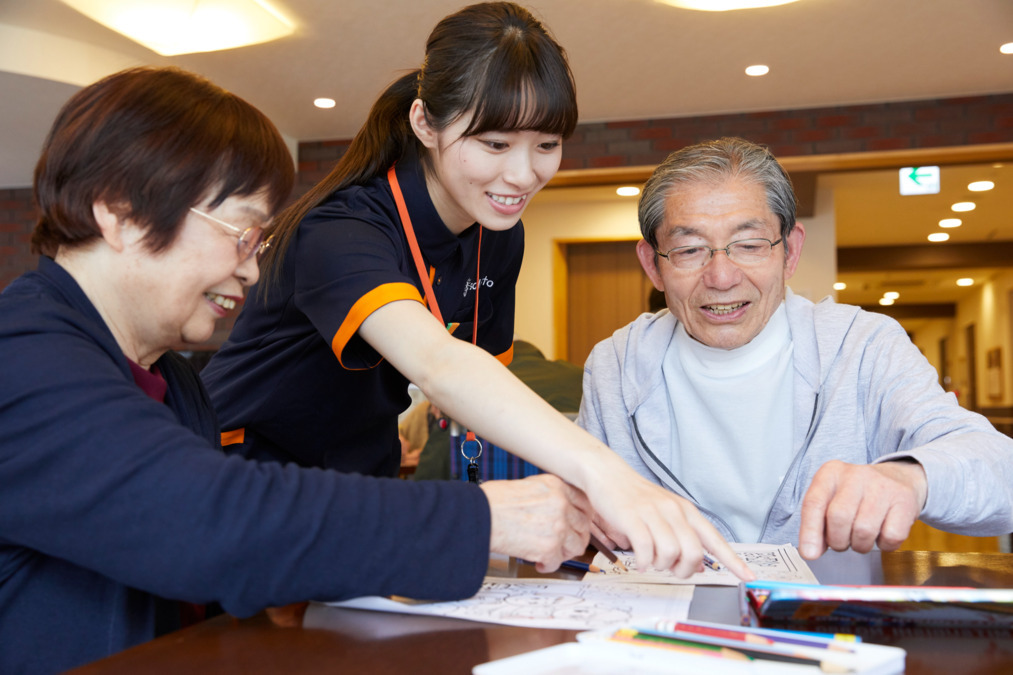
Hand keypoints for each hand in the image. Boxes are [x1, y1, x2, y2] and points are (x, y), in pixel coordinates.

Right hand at [481, 474, 591, 572]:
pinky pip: (558, 562)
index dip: (582, 516)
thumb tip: (558, 510)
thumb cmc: (494, 501)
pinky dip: (548, 565)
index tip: (578, 523)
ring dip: (564, 552)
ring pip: (577, 545)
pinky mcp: (549, 548)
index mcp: (556, 486)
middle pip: (583, 526)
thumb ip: (549, 496)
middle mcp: (561, 504)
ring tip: (551, 553)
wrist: (480, 515)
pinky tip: (539, 562)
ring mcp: (558, 527)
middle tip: (564, 542)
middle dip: (574, 536)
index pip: (584, 502)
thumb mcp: (527, 485)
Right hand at [586, 468, 753, 580]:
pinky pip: (646, 550)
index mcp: (686, 510)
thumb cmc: (635, 497)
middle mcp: (674, 511)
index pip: (715, 540)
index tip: (749, 577)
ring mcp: (653, 513)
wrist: (607, 474)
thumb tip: (698, 566)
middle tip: (669, 569)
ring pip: (671, 553)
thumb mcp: (664, 514)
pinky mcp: (633, 518)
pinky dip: (644, 562)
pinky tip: (639, 562)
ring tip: (651, 561)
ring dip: (660, 565)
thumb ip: (683, 537)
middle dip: (683, 570)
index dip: (733, 561)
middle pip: (693, 553)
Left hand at [799, 459, 927, 558]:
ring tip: (862, 537)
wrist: (899, 478)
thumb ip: (817, 524)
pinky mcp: (905, 500)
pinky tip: (882, 533)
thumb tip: (810, 552)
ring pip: (864, 530)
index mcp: (830, 473)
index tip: (809, 554)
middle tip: (843, 541)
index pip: (814, 503)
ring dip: (860, 544)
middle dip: (838, 541)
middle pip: (838, 518)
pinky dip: (884, 545)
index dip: (810, 531)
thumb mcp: (831, 500)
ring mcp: (882, 486)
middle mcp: (855, 475)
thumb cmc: (858, 496)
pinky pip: (891, 536)